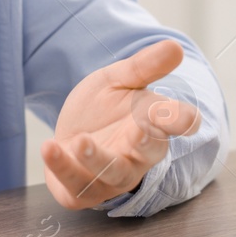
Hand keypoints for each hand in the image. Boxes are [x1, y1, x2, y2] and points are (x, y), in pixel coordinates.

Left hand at [41, 39, 201, 208]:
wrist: (71, 131)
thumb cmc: (104, 108)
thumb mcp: (120, 80)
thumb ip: (145, 66)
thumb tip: (175, 46)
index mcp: (155, 124)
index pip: (178, 124)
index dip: (182, 120)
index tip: (187, 117)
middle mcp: (139, 155)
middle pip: (149, 153)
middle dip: (147, 143)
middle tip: (142, 130)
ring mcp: (112, 176)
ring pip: (113, 173)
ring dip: (97, 159)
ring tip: (81, 141)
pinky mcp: (83, 190)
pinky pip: (75, 184)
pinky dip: (61, 166)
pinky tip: (49, 147)